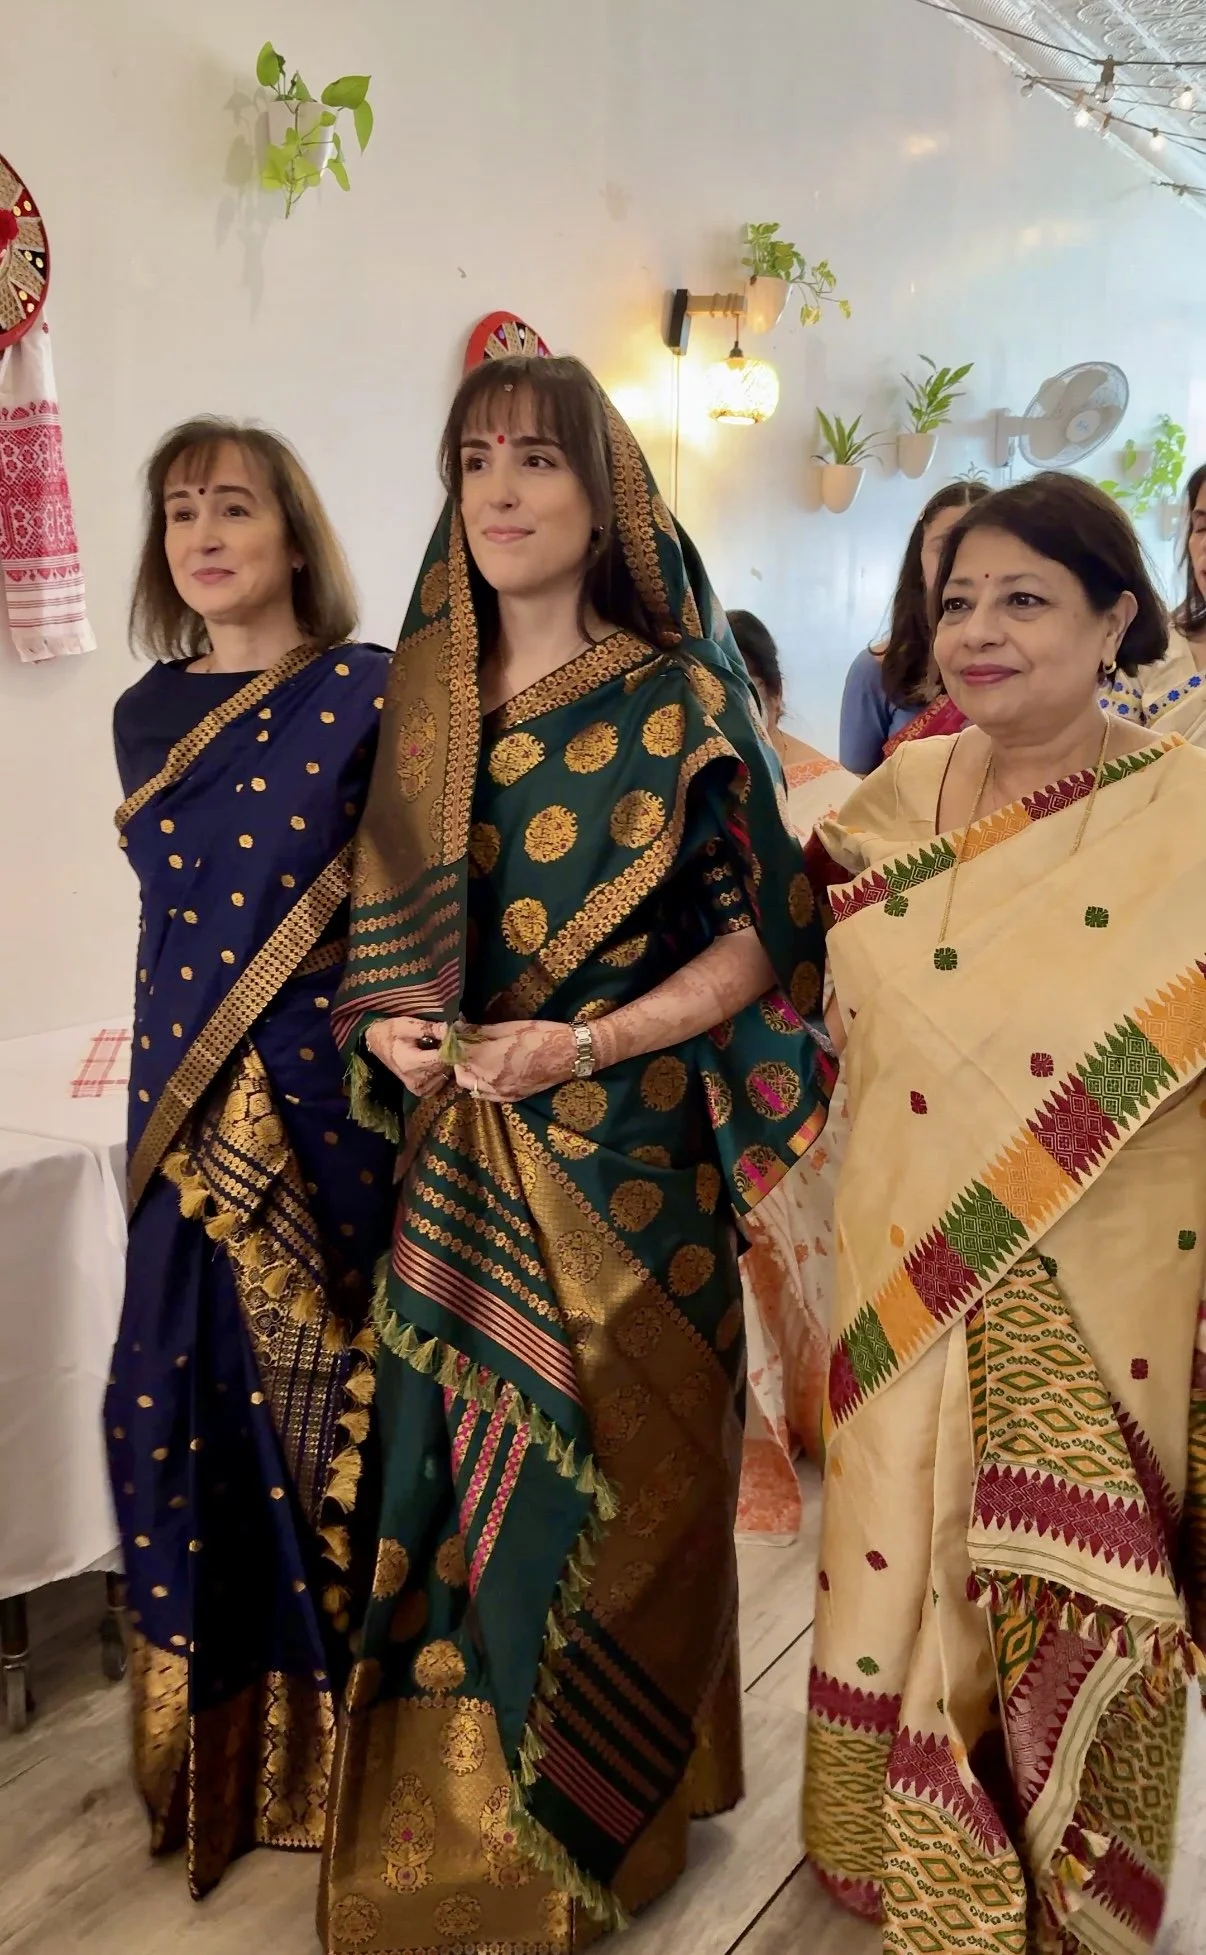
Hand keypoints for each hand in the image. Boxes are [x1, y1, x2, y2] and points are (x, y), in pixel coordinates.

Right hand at [365, 1017, 450, 1097]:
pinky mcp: (421, 1092)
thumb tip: (448, 1029)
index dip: (450, 1047)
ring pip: (445, 1074)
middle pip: (445, 1067)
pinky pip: (441, 1082)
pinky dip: (442, 1071)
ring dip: (447, 1062)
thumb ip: (428, 1028)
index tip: (453, 1037)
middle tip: (447, 1041)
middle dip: (450, 1053)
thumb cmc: (391, 1032)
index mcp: (411, 1063)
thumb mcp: (406, 1024)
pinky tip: (435, 1062)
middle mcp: (416, 1080)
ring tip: (439, 1050)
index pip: (441, 1058)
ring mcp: (419, 1088)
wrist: (377, 1044)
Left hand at [453, 1021, 576, 1102]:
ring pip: (472, 1085)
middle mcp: (489, 1080)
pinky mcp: (512, 1098)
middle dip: (458, 1058)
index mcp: (486, 1059)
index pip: (454, 1053)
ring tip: (478, 1057)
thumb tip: (458, 1029)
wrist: (569, 1054)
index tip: (451, 1033)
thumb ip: (479, 1032)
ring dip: (469, 1072)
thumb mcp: (507, 1027)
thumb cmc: (540, 1034)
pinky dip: (482, 1083)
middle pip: (460, 1071)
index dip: (450, 1042)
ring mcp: (501, 1093)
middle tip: (466, 1043)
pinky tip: (491, 1070)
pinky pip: (487, 1093)